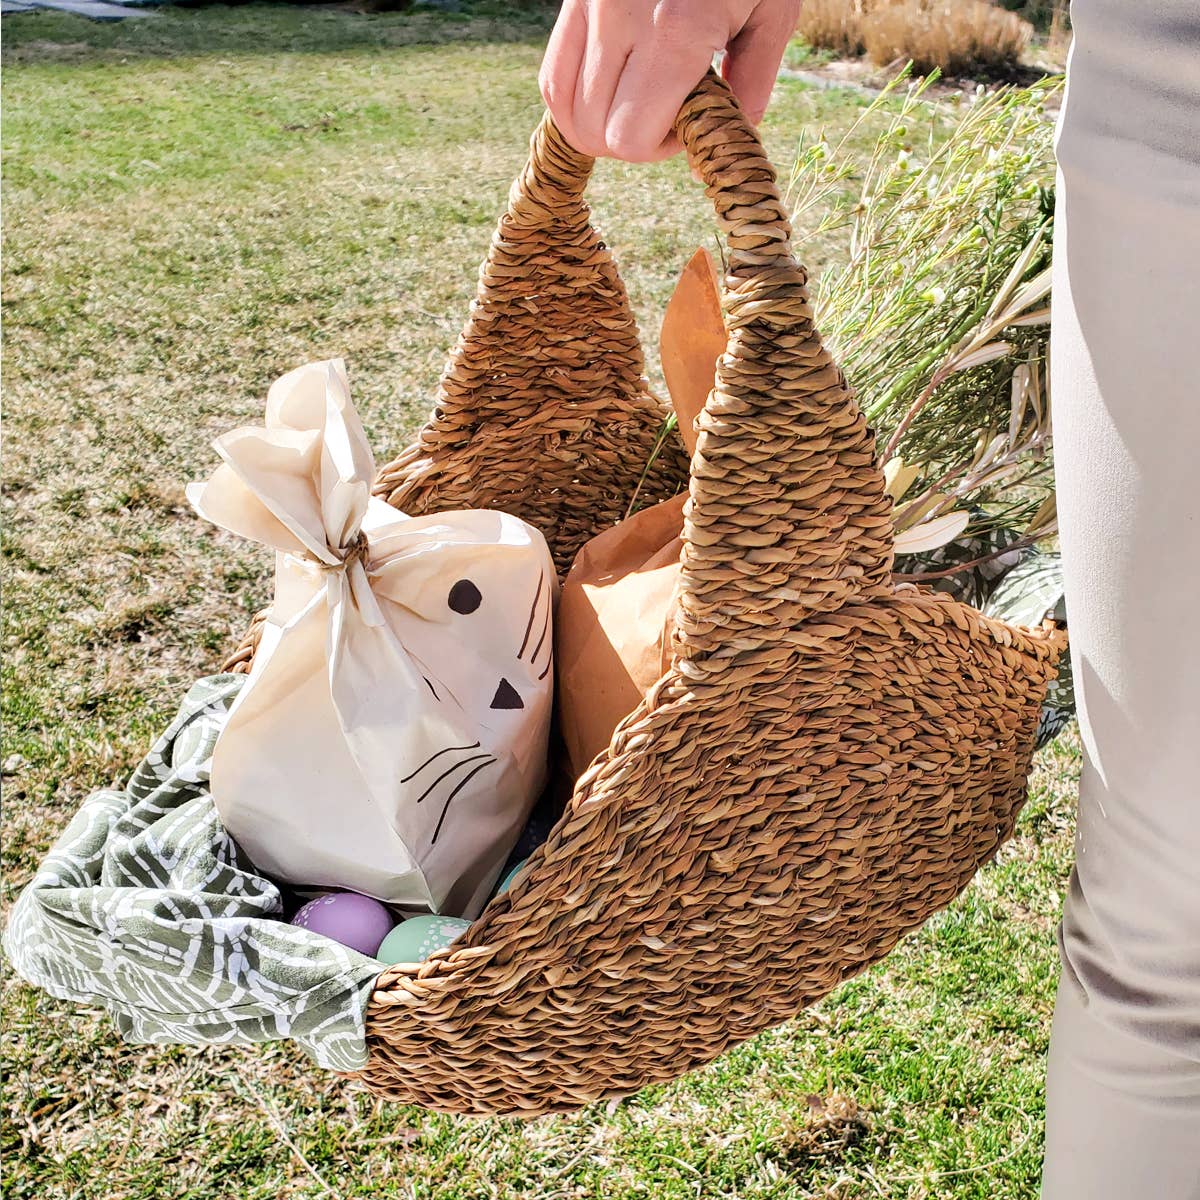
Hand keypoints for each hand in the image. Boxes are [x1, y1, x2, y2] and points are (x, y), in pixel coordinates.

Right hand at [539, 0, 799, 162]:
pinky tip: (608, 95)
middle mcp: (621, 18)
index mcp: (677, 31)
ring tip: (637, 102)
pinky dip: (574, 102)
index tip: (687, 124)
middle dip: (630, 140)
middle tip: (666, 114)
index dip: (657, 148)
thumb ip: (753, 81)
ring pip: (566, 110)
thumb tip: (723, 141)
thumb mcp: (773, 12)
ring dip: (600, 124)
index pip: (630, 137)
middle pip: (595, 132)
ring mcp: (590, 5)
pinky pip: (553, 76)